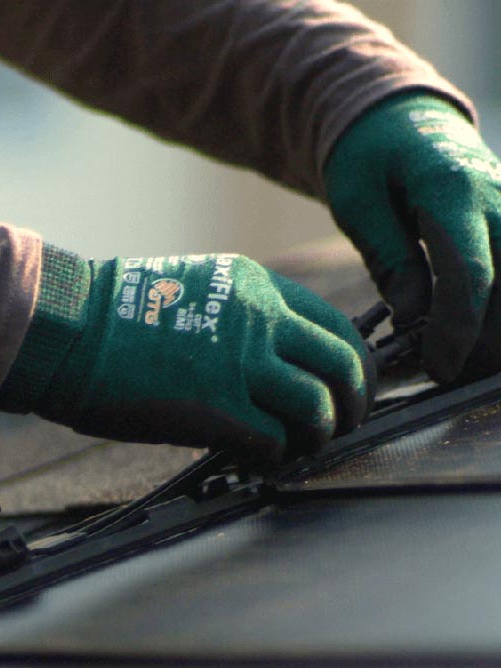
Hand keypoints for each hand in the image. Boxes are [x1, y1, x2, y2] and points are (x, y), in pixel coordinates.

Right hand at [0, 247, 373, 463]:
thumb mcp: (190, 288)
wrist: (68, 330)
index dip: (350, 363)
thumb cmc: (111, 316)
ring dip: (317, 435)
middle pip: (344, 364)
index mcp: (254, 287)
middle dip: (354, 402)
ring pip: (319, 406)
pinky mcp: (217, 409)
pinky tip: (258, 458)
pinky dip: (275, 456)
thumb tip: (262, 357)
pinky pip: (274, 440)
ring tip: (298, 446)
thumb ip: (235, 315)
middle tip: (342, 424)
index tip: (343, 387)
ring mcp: (241, 364)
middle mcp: (259, 320)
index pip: (335, 324)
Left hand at [325, 92, 500, 382]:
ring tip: (458, 358)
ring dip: (497, 332)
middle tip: (443, 372)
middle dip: (483, 344)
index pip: (470, 275)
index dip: (457, 330)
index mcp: (453, 190)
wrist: (403, 117)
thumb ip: (390, 259)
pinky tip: (478, 334)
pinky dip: (500, 309)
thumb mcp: (358, 203)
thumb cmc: (369, 158)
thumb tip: (412, 319)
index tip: (438, 369)